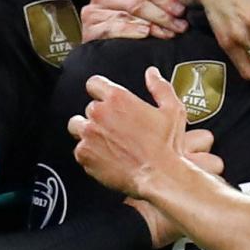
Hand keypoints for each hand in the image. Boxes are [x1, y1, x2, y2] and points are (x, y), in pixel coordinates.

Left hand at [70, 67, 190, 197]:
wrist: (160, 176)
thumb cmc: (167, 145)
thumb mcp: (173, 110)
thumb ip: (160, 88)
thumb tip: (151, 73)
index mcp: (118, 98)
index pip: (94, 84)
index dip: (99, 91)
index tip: (104, 99)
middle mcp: (99, 113)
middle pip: (88, 108)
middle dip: (99, 117)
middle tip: (115, 129)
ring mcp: (89, 134)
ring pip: (76, 126)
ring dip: (87, 132)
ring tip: (104, 142)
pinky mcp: (84, 155)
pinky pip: (79, 150)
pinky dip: (89, 154)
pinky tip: (106, 158)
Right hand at [81, 0, 188, 40]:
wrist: (106, 50)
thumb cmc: (129, 21)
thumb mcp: (142, 0)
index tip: (181, 10)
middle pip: (137, 2)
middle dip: (162, 15)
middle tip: (180, 25)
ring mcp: (94, 12)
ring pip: (128, 16)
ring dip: (153, 26)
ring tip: (169, 33)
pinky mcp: (89, 30)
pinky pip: (112, 28)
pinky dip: (131, 31)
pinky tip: (145, 33)